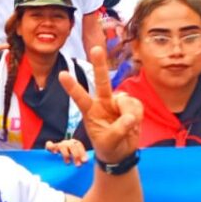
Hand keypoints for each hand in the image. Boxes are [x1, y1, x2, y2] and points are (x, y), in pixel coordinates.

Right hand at [46, 139, 88, 165]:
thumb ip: (80, 160)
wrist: (57, 163)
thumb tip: (86, 164)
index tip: (85, 161)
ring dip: (66, 154)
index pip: (78, 145)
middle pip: (72, 145)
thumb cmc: (71, 162)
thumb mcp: (77, 160)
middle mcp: (66, 143)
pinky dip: (51, 147)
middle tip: (78, 165)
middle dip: (76, 155)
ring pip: (62, 146)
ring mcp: (58, 145)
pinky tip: (54, 153)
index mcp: (74, 144)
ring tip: (68, 163)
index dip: (82, 152)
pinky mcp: (50, 148)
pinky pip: (49, 145)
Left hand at [59, 46, 143, 164]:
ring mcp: (117, 101)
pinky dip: (138, 115)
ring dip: (129, 113)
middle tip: (97, 48)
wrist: (121, 153)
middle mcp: (103, 102)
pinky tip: (134, 123)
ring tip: (127, 127)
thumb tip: (130, 116)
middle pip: (102, 81)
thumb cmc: (108, 146)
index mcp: (90, 111)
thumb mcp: (109, 142)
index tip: (62, 74)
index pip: (80, 97)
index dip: (72, 87)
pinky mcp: (131, 104)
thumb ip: (119, 130)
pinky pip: (137, 105)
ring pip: (125, 100)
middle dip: (100, 65)